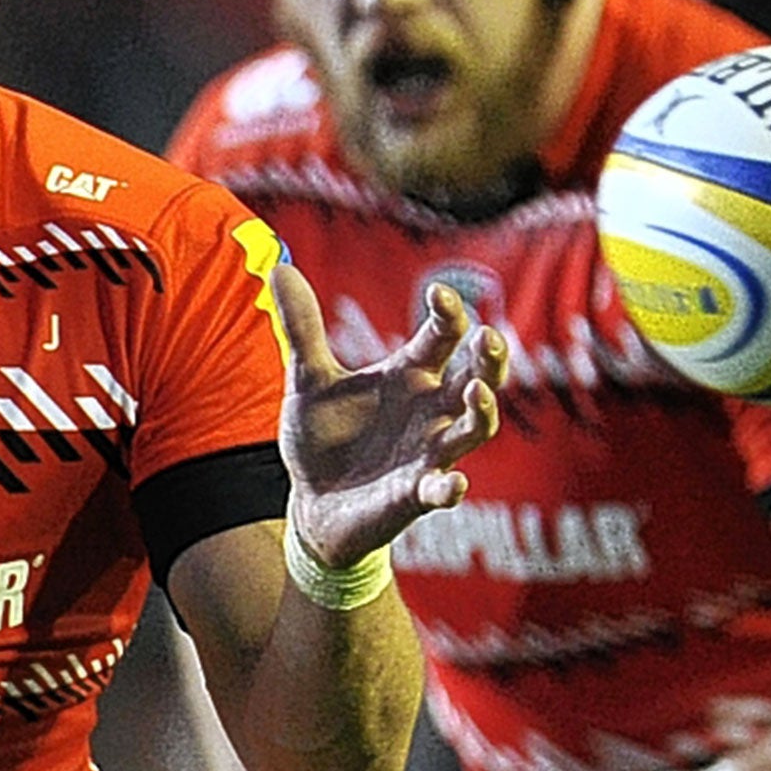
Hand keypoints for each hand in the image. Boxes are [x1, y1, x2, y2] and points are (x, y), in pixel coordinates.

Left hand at [274, 265, 504, 566]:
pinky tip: (453, 484)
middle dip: (490, 359)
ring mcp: (428, 453)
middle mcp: (428, 411)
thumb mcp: (308, 381)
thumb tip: (280, 270)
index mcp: (408, 375)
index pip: (442, 337)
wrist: (312, 501)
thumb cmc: (323, 438)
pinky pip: (442, 490)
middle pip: (478, 378)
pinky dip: (449, 487)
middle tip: (490, 337)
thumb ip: (301, 330)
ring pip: (473, 430)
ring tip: (476, 392)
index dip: (448, 313)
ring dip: (482, 413)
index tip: (439, 293)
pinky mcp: (415, 494)